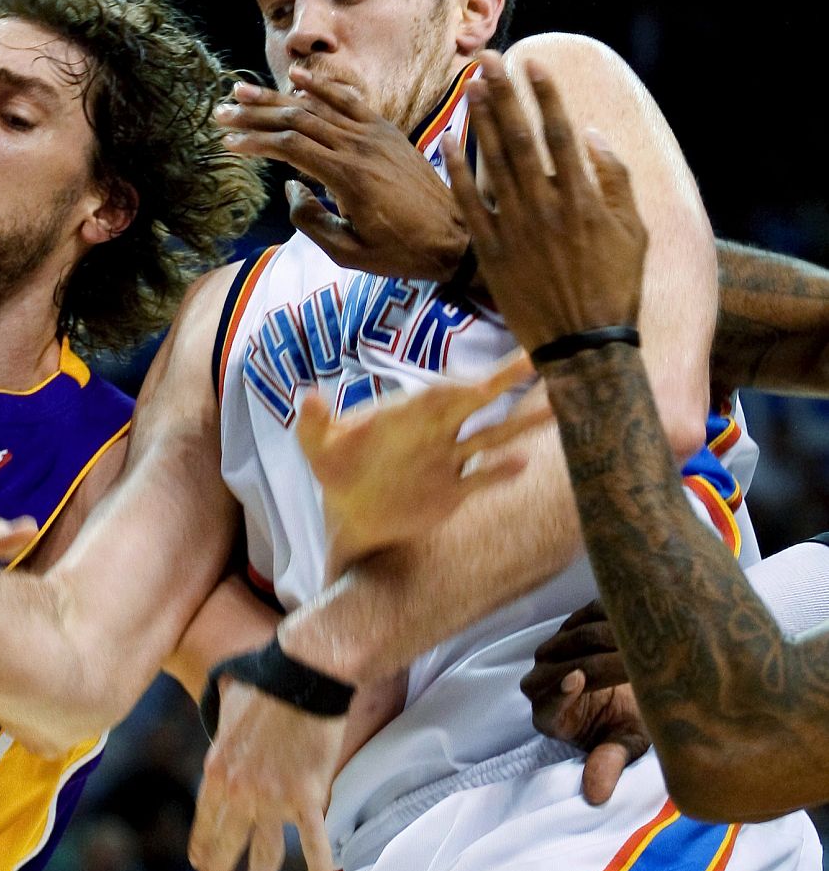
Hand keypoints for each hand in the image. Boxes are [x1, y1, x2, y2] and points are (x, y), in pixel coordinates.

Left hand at [188, 678, 344, 870]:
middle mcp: (239, 792)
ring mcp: (272, 799)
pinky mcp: (307, 797)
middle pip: (226, 845)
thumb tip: (221, 708)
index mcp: (217, 769)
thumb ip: (222, 720)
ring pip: (263, 857)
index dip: (202, 844)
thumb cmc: (266, 681)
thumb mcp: (227, 702)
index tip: (199, 864)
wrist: (302, 676)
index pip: (205, 818)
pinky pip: (312, 844)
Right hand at [216, 63, 468, 280]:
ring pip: (318, 106)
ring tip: (244, 92)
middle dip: (256, 115)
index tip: (227, 144)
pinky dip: (322, 87)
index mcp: (347, 176)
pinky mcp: (387, 132)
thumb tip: (289, 189)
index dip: (255, 143)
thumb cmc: (400, 253)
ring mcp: (375, 134)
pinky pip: (350, 101)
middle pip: (298, 119)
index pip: (290, 147)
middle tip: (221, 112)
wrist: (456, 237)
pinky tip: (298, 78)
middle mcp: (359, 146)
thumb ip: (311, 221)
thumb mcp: (348, 252)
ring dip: (278, 97)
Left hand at [296, 351, 550, 571]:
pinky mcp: (452, 492)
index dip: (476, 377)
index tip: (501, 363)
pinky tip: (524, 463)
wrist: (348, 513)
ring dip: (525, 423)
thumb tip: (307, 397)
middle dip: (511, 382)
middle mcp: (438, 431)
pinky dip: (500, 473)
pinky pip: (481, 479)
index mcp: (412, 413)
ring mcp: (450, 461)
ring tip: (563, 408)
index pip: (450, 390)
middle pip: (482, 403)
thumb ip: (314, 423)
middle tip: (548, 357)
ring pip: (495, 437)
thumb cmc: (336, 469)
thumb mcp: (318, 447)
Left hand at [442, 51, 647, 351]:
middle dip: (504, 94)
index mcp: (583, 196)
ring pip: (492, 163)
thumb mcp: (634, 232)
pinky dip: (458, 171)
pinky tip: (447, 141)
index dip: (545, 95)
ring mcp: (515, 228)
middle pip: (519, 137)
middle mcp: (545, 205)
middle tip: (489, 61)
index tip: (533, 65)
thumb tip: (592, 136)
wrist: (582, 344)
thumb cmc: (614, 288)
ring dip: (480, 120)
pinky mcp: (491, 251)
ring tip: (471, 87)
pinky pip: (469, 204)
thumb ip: (616, 180)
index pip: (560, 132)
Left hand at [520, 601, 650, 803]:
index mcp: (550, 717)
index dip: (560, 692)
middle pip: (567, 666)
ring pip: (576, 637)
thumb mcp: (625, 746)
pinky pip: (586, 614)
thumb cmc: (628, 724)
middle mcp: (542, 682)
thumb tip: (596, 797)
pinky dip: (610, 614)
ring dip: (611, 636)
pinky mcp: (568, 625)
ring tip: (644, 640)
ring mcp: (552, 651)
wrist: (636, 690)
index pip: (547, 705)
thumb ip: (607, 763)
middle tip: (639, 658)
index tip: (578, 678)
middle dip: (603, 662)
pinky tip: (635, 617)